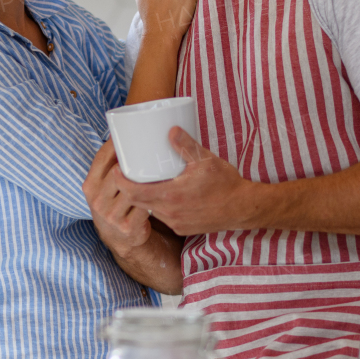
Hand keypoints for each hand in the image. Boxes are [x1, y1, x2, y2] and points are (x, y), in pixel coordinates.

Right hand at [83, 141, 153, 257]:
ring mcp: (112, 215)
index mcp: (90, 186)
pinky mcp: (128, 226)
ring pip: (132, 189)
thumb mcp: (103, 187)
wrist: (119, 238)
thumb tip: (119, 134)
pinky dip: (154, 195)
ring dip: (146, 178)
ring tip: (158, 165)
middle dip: (133, 160)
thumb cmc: (114, 204)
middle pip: (117, 173)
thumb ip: (108, 166)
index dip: (115, 144)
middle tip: (149, 147)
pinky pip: (145, 205)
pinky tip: (162, 187)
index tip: (129, 132)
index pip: (101, 159)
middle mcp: (97, 201)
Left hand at [113, 127, 250, 235]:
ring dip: (143, 198)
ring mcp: (176, 223)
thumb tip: (170, 129)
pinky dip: (158, 206)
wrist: (243, 208)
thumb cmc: (225, 183)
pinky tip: (163, 195)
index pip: (133, 192)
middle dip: (128, 189)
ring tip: (143, 182)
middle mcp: (170, 213)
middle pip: (138, 202)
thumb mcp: (205, 160)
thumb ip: (186, 144)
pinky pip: (164, 217)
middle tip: (126, 173)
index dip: (120, 182)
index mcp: (171, 196)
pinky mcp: (183, 229)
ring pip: (150, 211)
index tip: (116, 170)